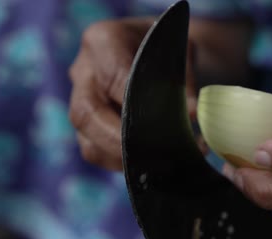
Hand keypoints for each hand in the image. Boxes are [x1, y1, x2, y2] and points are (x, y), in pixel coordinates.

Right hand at [69, 18, 196, 170]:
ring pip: (87, 140)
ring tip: (159, 163)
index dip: (135, 103)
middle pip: (86, 114)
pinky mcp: (86, 126)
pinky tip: (150, 163)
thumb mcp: (180, 51)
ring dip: (122, 158)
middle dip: (120, 141)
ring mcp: (80, 101)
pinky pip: (95, 152)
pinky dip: (121, 163)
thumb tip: (191, 114)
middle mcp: (83, 72)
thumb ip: (183, 80)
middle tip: (156, 155)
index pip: (113, 77)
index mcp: (103, 41)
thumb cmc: (165, 48)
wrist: (152, 51)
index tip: (163, 123)